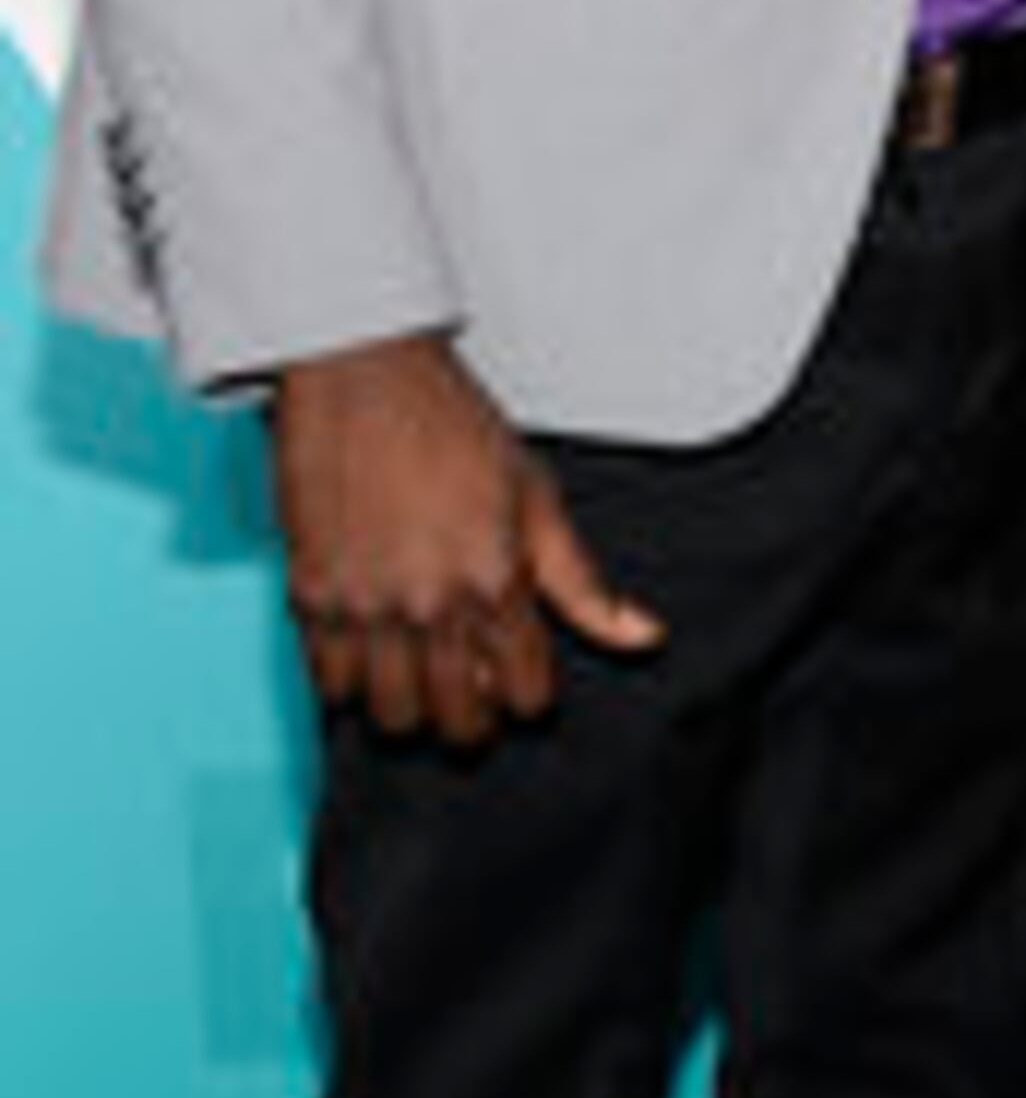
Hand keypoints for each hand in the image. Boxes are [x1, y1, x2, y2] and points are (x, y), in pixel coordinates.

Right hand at [268, 330, 661, 746]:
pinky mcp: (311, 594)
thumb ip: (584, 582)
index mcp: (497, 582)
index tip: (520, 680)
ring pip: (391, 715)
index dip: (529, 696)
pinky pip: (327, 683)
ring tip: (417, 675)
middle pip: (458, 721)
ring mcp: (366, 604)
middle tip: (471, 692)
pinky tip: (367, 655)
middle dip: (474, 719)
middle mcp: (432, 604)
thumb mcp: (538, 499)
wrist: (365, 375)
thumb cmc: (450, 425)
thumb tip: (643, 636)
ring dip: (410, 706)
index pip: (527, 696)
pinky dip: (348, 684)